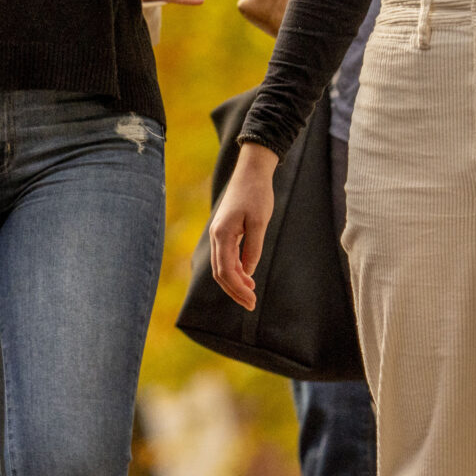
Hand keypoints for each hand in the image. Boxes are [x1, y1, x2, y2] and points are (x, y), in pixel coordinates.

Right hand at [206, 143, 279, 309]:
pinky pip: (226, 256)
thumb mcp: (259, 222)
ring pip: (222, 266)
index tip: (252, 301)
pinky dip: (235, 270)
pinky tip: (247, 276)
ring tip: (251, 294)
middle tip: (252, 304)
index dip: (238, 290)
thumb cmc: (257, 194)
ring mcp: (219, 233)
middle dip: (235, 291)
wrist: (251, 171)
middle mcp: (216, 235)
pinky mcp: (225, 230)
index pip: (226, 272)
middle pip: (220, 273)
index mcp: (222, 234)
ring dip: (235, 282)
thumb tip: (248, 273)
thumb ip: (253, 248)